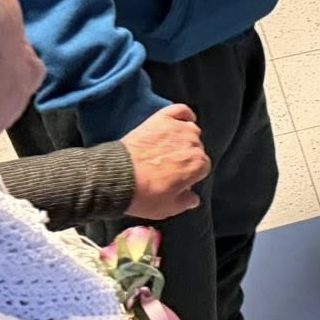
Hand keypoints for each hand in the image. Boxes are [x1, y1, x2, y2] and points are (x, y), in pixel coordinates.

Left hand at [121, 103, 209, 219]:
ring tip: (168, 147)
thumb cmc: (143, 194)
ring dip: (184, 138)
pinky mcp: (162, 119)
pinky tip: (181, 120)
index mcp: (199, 165)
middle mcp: (194, 144)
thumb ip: (186, 203)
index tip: (177, 180)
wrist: (116, 177)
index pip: (202, 167)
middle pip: (197, 148)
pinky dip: (183, 115)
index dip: (189, 175)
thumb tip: (194, 198)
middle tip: (168, 166)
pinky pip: (181, 110)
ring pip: (190, 130)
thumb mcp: (167, 208)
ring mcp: (178, 129)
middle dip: (186, 157)